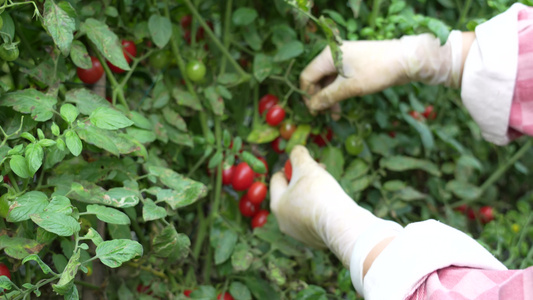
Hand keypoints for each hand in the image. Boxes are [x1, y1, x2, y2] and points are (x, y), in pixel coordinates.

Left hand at [269, 145, 379, 266]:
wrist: (342, 226)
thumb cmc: (320, 194)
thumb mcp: (307, 167)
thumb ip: (298, 155)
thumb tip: (296, 150)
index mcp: (277, 204)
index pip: (277, 178)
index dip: (291, 167)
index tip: (306, 164)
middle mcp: (283, 221)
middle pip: (290, 193)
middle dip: (304, 179)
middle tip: (320, 171)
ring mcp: (298, 233)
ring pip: (302, 206)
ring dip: (312, 193)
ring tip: (328, 186)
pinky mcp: (314, 240)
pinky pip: (314, 219)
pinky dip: (320, 209)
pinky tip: (333, 204)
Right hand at [300, 32, 462, 112]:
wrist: (405, 60)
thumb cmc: (375, 71)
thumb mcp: (349, 87)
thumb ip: (327, 97)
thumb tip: (311, 107)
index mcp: (327, 56)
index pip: (307, 77)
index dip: (307, 95)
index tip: (312, 111)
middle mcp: (332, 56)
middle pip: (317, 79)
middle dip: (319, 98)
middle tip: (324, 115)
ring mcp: (344, 60)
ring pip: (328, 81)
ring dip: (329, 98)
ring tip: (335, 115)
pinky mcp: (354, 66)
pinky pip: (339, 80)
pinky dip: (338, 92)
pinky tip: (341, 106)